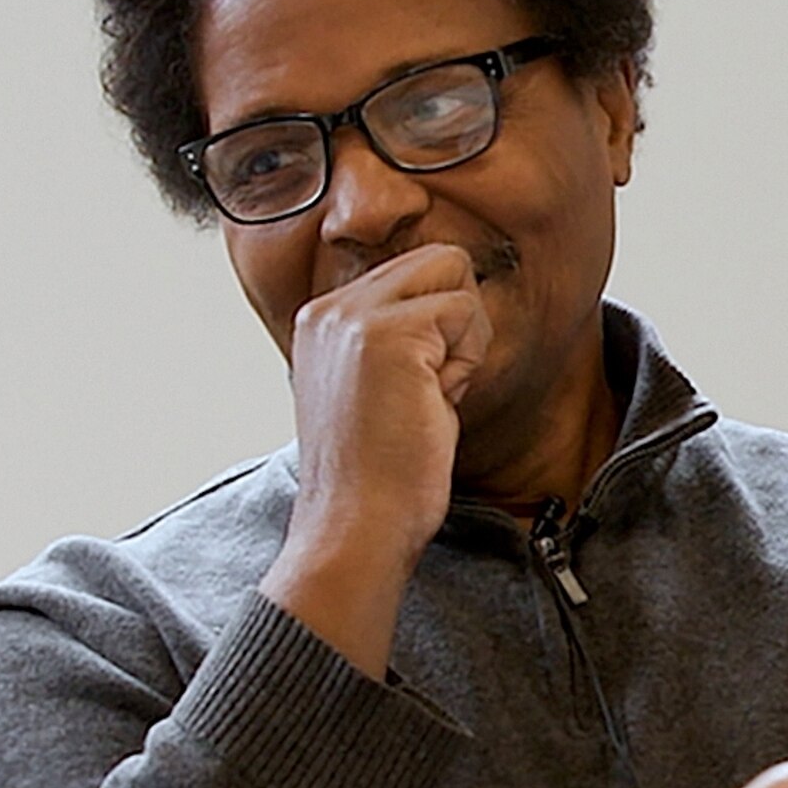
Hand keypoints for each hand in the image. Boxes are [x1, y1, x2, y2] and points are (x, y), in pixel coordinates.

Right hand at [257, 244, 490, 676]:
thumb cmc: (374, 476)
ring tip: (428, 399)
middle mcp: (330, 309)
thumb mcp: (372, 390)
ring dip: (463, 342)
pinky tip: (434, 405)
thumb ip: (394, 341)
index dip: (436, 326)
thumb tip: (452, 310)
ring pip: (456, 277)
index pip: (410, 273)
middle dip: (456, 322)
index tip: (414, 387)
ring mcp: (355, 318)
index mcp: (321, 320)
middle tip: (431, 389)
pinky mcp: (390, 336)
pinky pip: (466, 312)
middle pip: (437, 260)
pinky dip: (465, 363)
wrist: (356, 527)